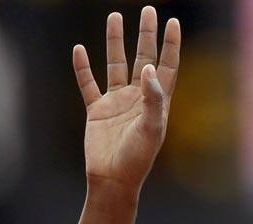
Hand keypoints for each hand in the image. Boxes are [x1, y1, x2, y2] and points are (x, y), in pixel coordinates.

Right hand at [73, 7, 180, 191]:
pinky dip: (83, 67)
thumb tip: (151, 68)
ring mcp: (117, 102)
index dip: (171, 44)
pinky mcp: (97, 110)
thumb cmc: (138, 159)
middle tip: (149, 10)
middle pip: (144, 58)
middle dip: (146, 35)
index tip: (173, 22)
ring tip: (114, 17)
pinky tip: (80, 49)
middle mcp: (139, 98)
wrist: (113, 179)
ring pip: (116, 64)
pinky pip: (88, 84)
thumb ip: (153, 98)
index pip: (167, 66)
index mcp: (157, 102)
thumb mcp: (152, 128)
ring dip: (115, 42)